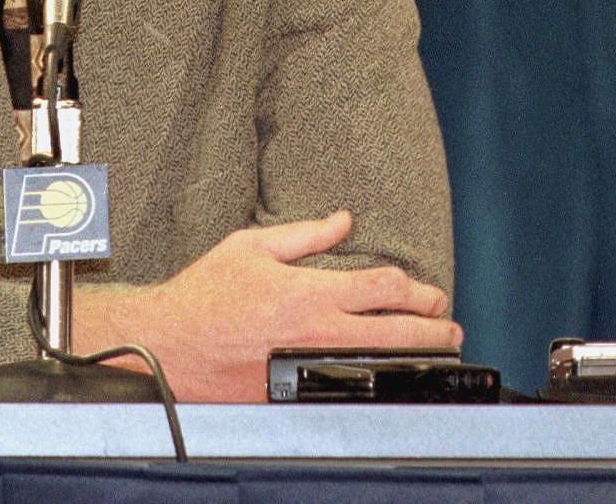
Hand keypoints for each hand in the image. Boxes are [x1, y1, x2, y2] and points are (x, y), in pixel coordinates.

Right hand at [72, 209, 459, 401]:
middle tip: (451, 328)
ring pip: (377, 364)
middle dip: (431, 329)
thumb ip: (306, 234)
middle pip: (393, 332)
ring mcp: (305, 367)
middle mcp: (314, 332)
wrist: (164, 344)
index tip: (431, 292)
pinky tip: (389, 378)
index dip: (416, 289)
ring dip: (412, 359)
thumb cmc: (204, 292)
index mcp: (309, 292)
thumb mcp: (252, 246)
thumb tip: (344, 220)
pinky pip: (343, 386)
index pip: (382, 288)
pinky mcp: (290, 394)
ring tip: (435, 354)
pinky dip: (372, 381)